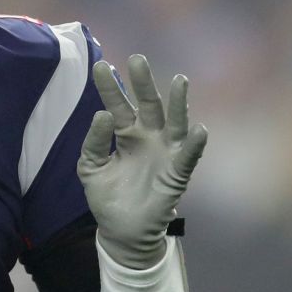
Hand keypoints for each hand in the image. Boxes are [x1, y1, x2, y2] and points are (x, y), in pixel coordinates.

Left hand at [77, 53, 207, 268]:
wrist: (122, 231)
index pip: (117, 105)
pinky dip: (195, 144)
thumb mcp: (91, 168)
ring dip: (178, 102)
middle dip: (144, 83)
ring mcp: (165, 152)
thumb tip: (102, 114)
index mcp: (125, 134)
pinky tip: (199, 130)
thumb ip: (93, 142)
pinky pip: (188, 156)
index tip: (101, 66)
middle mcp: (148, 136)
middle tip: (137, 59)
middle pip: (148, 104)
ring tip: (180, 81)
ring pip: (174, 122)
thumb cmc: (108, 196)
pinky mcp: (177, 172)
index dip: (110, 87)